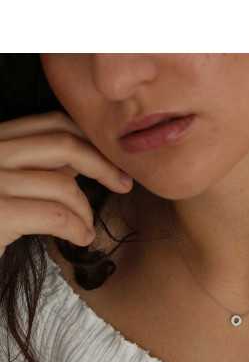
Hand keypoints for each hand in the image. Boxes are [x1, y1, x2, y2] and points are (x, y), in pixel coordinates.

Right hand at [0, 111, 132, 258]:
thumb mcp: (11, 182)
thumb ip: (39, 166)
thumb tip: (86, 161)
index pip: (52, 123)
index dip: (91, 140)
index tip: (113, 161)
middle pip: (63, 143)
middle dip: (103, 164)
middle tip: (124, 185)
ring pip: (63, 185)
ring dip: (86, 210)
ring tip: (87, 228)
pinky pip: (56, 216)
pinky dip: (78, 228)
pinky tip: (82, 238)